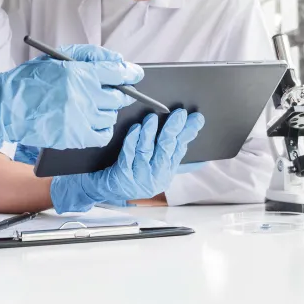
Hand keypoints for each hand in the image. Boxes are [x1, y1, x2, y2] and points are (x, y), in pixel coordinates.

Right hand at [0, 44, 142, 161]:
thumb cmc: (31, 80)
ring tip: (92, 106)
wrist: (6, 107)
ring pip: (111, 116)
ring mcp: (80, 119)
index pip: (118, 73)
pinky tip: (93, 122)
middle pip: (119, 97)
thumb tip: (118, 60)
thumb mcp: (59, 57)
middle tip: (112, 92)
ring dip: (107, 111)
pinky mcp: (74, 137)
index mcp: (79, 73)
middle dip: (119, 93)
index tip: (135, 74)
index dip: (130, 73)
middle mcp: (83, 96)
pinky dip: (102, 129)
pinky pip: (103, 135)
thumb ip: (90, 55)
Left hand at [50, 109, 203, 212]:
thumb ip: (175, 161)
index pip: (181, 149)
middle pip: (167, 149)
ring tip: (153, 117)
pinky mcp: (122, 175)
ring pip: (147, 150)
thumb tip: (201, 160)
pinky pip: (129, 154)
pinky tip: (136, 128)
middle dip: (174, 129)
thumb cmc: (129, 175)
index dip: (189, 133)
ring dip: (151, 132)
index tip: (196, 118)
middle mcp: (155, 176)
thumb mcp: (155, 171)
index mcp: (165, 173)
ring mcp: (138, 177)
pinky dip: (133, 140)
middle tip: (179, 113)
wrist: (102, 190)